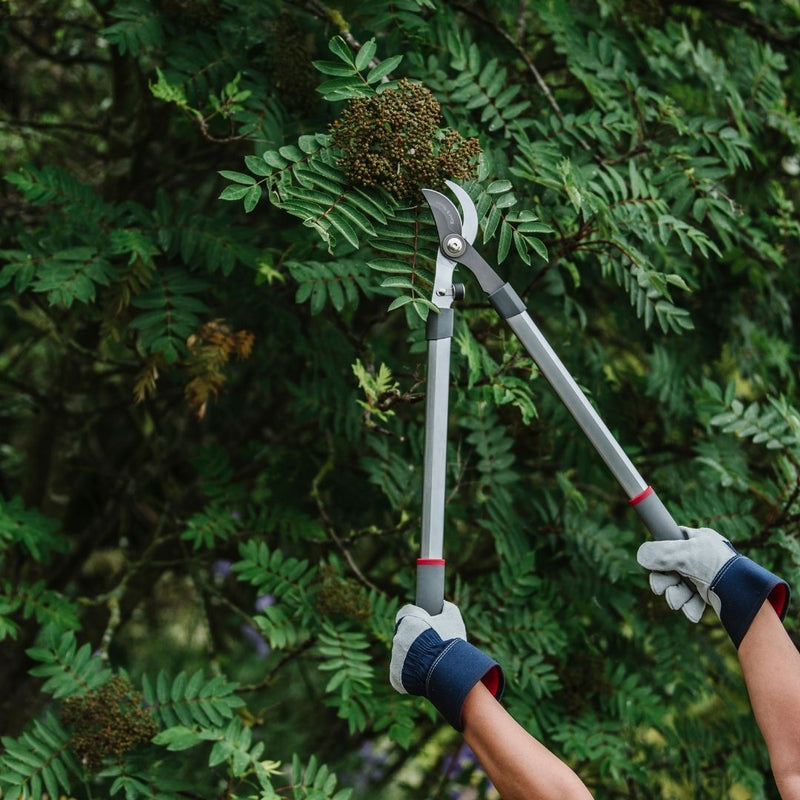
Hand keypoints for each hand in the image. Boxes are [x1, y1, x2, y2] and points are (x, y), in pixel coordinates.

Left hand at [390, 601, 502, 729]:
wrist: (447, 672)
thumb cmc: (450, 642)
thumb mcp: (454, 618)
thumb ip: (446, 607)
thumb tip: (443, 605)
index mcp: (407, 620)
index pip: (407, 612)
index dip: (419, 617)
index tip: (428, 623)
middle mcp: (397, 637)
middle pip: (405, 634)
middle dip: (417, 638)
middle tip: (433, 645)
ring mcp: (395, 658)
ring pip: (403, 654)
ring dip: (414, 656)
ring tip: (432, 662)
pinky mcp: (396, 677)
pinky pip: (402, 673)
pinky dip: (412, 673)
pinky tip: (426, 673)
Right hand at [637, 526, 788, 647]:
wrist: (744, 593)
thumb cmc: (717, 565)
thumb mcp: (685, 554)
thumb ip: (660, 553)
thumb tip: (641, 555)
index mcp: (698, 540)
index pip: (671, 542)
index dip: (659, 554)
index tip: (653, 565)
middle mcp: (701, 557)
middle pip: (670, 569)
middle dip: (665, 582)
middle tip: (660, 589)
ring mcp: (706, 576)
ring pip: (679, 586)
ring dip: (675, 596)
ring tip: (678, 602)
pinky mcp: (711, 594)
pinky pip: (692, 600)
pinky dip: (690, 607)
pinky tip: (693, 612)